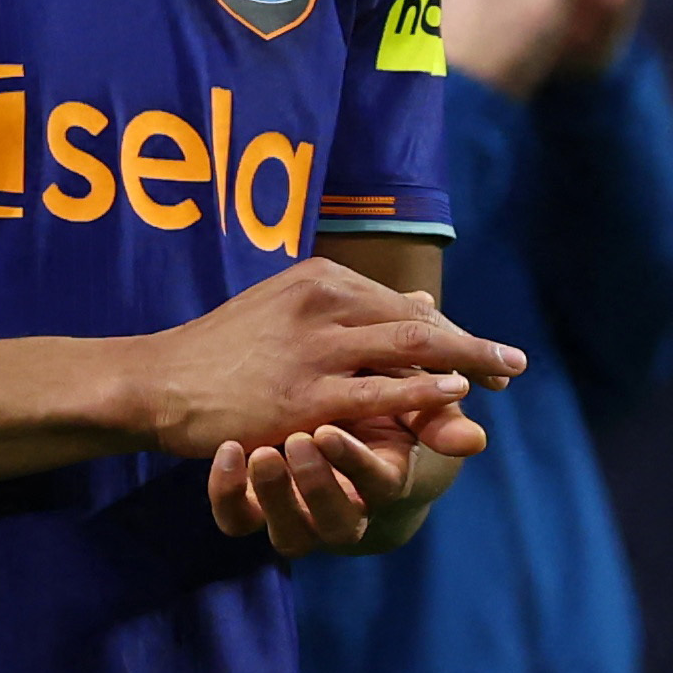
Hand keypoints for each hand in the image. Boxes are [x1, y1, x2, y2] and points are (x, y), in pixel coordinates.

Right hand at [140, 258, 523, 467]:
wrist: (161, 382)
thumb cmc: (225, 352)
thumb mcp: (288, 310)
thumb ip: (353, 309)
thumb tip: (424, 301)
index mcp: (320, 278)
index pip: (401, 304)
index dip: (452, 330)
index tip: (485, 354)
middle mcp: (322, 302)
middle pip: (416, 322)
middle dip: (471, 345)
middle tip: (512, 366)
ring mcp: (314, 348)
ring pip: (409, 348)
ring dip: (465, 363)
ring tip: (502, 377)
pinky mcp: (304, 394)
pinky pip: (380, 391)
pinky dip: (424, 390)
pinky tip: (456, 394)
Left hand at [207, 422, 443, 555]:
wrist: (317, 411)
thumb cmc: (372, 402)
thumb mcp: (398, 400)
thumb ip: (433, 412)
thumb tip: (474, 441)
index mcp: (380, 481)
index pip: (377, 485)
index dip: (354, 464)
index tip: (329, 431)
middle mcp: (340, 510)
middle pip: (335, 524)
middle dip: (315, 487)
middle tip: (295, 443)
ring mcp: (294, 516)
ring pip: (287, 534)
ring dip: (274, 496)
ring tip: (260, 452)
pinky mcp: (252, 511)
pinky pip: (236, 521)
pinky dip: (226, 493)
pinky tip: (226, 452)